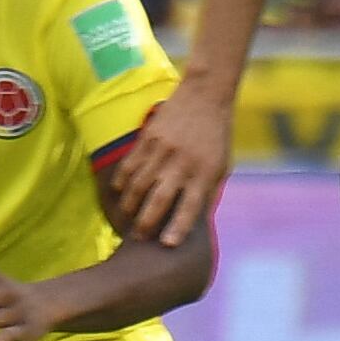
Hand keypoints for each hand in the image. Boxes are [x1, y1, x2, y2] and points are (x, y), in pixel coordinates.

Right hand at [112, 73, 232, 245]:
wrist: (205, 96)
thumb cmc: (216, 136)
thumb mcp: (221, 165)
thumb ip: (208, 191)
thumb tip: (195, 222)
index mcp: (205, 173)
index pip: (190, 206)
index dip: (178, 227)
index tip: (167, 245)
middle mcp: (183, 163)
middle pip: (159, 199)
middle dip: (146, 222)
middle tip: (137, 238)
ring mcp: (163, 150)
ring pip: (138, 184)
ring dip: (130, 205)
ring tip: (125, 220)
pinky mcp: (147, 138)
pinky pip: (129, 165)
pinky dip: (121, 182)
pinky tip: (118, 194)